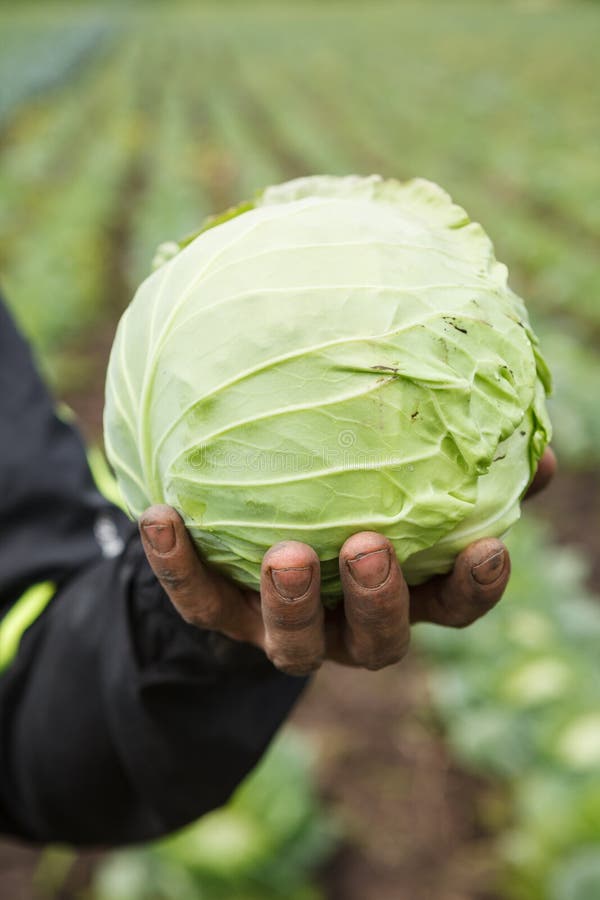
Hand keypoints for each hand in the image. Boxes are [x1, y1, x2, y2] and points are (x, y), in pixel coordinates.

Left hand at [139, 448, 555, 675]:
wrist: (250, 557)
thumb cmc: (348, 510)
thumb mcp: (404, 489)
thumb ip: (459, 469)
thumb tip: (536, 447)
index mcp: (402, 593)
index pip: (453, 606)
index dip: (474, 588)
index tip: (488, 548)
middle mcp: (348, 624)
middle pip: (378, 641)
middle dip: (379, 602)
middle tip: (368, 548)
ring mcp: (286, 629)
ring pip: (293, 644)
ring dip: (290, 604)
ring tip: (283, 555)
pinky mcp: (224, 617)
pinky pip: (199, 601)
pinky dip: (177, 567)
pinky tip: (160, 515)